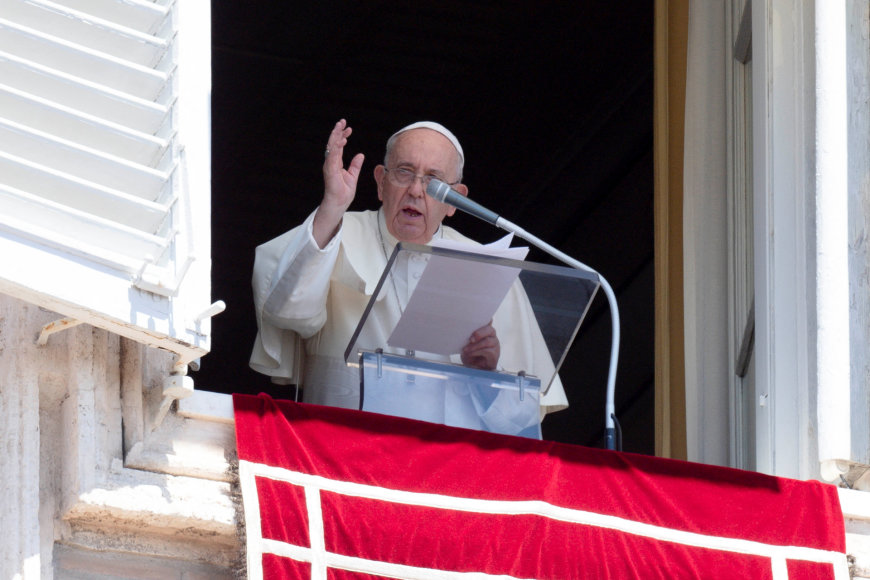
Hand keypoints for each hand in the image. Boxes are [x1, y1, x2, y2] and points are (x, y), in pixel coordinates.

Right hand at [313, 119, 364, 247]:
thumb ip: (355, 165)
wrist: (339, 203)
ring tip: (340, 126)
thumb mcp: (353, 176)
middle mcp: (331, 162)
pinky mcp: (330, 171)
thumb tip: (360, 155)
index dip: (342, 136)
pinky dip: (336, 149)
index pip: (338, 146)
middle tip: (342, 121)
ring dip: (336, 136)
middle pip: (333, 144)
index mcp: (336, 163)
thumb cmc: (343, 192)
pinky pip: (333, 158)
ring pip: (331, 148)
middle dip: (337, 132)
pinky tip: (341, 141)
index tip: (349, 129)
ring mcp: (329, 166)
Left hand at [461, 322, 499, 370]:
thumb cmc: (470, 354)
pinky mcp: (495, 354)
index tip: (483, 318)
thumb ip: (468, 337)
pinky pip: (488, 351)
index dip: (486, 318)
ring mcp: (495, 344)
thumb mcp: (466, 344)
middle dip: (479, 333)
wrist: (474, 369)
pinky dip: (477, 352)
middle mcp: (491, 336)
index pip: (487, 321)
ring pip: (488, 341)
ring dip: (476, 345)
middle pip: (490, 329)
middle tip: (470, 339)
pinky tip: (471, 354)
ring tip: (466, 349)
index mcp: (484, 330)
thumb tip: (462, 333)